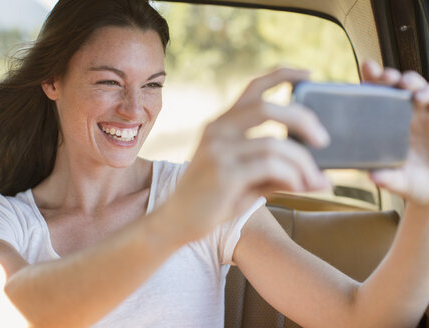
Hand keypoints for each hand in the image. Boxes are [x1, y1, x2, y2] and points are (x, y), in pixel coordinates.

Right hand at [165, 68, 330, 241]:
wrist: (177, 222)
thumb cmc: (213, 200)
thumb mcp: (246, 179)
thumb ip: (279, 171)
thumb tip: (322, 179)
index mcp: (221, 124)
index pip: (253, 88)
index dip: (282, 75)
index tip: (308, 75)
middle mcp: (217, 130)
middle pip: (268, 108)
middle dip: (303, 120)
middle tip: (323, 140)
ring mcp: (218, 151)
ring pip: (274, 144)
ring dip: (302, 163)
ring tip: (313, 180)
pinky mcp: (223, 173)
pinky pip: (270, 166)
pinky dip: (292, 175)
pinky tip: (297, 186)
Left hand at [363, 61, 428, 204]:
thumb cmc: (417, 184)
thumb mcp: (402, 183)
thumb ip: (388, 179)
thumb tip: (373, 175)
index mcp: (390, 124)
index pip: (378, 97)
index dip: (373, 80)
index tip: (367, 69)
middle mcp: (408, 115)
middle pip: (399, 87)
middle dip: (393, 77)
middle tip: (387, 77)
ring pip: (422, 90)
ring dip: (415, 85)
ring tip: (412, 93)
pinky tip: (424, 97)